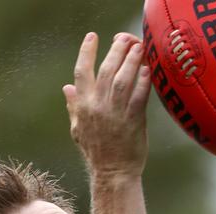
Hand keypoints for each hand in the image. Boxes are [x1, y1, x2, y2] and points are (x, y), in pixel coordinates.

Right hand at [62, 32, 151, 176]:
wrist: (113, 173)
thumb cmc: (97, 153)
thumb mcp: (79, 129)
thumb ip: (74, 107)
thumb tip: (67, 88)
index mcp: (83, 106)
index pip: (81, 72)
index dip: (86, 51)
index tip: (93, 37)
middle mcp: (98, 107)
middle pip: (105, 70)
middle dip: (115, 50)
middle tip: (123, 38)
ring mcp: (116, 113)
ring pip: (123, 79)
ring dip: (131, 60)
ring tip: (138, 46)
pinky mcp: (133, 121)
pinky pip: (139, 96)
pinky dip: (144, 81)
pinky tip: (148, 70)